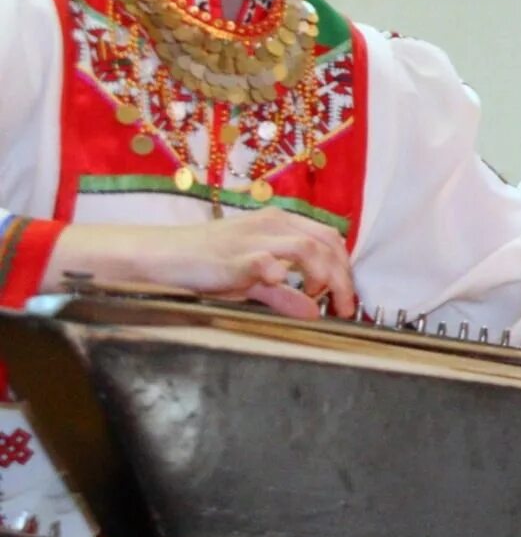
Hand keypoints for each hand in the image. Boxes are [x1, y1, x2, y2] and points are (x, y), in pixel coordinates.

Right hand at [47, 212, 355, 318]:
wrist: (158, 257)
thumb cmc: (204, 265)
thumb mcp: (250, 280)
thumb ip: (282, 294)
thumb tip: (313, 312)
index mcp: (279, 223)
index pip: (330, 238)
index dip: (345, 268)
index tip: (346, 299)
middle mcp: (271, 224)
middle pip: (327, 243)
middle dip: (343, 277)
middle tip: (342, 308)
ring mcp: (252, 238)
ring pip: (308, 247)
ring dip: (323, 275)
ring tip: (318, 300)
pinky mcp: (232, 257)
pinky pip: (265, 260)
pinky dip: (280, 272)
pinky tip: (286, 285)